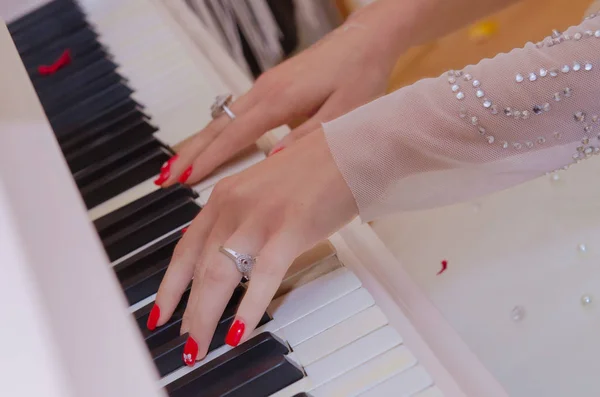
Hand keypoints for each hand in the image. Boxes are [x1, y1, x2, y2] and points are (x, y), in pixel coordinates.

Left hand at [151, 128, 357, 363]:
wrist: (351, 148)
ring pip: (219, 274)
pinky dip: (248, 308)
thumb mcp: (265, 190)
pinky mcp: (290, 228)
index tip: (161, 310)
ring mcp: (260, 216)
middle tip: (186, 342)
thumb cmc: (316, 169)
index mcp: (226, 196)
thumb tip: (231, 252)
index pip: (185, 247)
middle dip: (186, 311)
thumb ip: (242, 218)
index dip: (170, 284)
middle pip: (197, 267)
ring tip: (202, 346)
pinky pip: (263, 275)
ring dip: (206, 316)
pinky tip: (240, 331)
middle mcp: (234, 204)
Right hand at [154, 17, 396, 186]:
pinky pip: (235, 113)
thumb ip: (307, 139)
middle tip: (166, 177)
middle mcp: (264, 90)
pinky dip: (217, 132)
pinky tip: (210, 145)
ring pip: (223, 118)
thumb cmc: (359, 75)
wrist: (365, 40)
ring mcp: (264, 86)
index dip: (209, 159)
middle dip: (191, 152)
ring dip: (200, 143)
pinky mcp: (270, 86)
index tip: (186, 179)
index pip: (235, 134)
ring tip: (178, 166)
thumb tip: (273, 164)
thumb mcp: (343, 114)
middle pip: (218, 125)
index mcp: (280, 98)